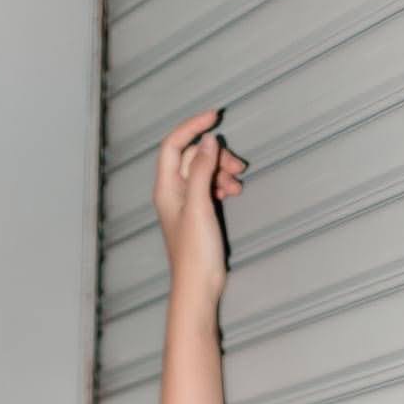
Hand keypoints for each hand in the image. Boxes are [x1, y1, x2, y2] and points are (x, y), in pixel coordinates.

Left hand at [152, 106, 248, 301]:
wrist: (199, 287)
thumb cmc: (195, 253)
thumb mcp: (200, 206)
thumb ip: (202, 171)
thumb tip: (209, 141)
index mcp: (165, 188)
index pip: (174, 144)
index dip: (193, 126)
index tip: (215, 117)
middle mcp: (172, 192)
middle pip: (193, 157)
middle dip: (216, 156)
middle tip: (238, 166)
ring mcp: (185, 203)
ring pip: (204, 171)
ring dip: (222, 171)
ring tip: (237, 184)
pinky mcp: (197, 213)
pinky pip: (209, 187)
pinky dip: (221, 184)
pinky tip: (233, 192)